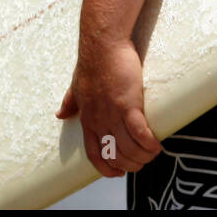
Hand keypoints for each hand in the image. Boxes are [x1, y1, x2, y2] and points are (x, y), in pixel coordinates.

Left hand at [56, 39, 161, 177]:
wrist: (103, 44)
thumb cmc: (92, 63)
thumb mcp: (76, 86)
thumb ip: (70, 102)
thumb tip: (60, 114)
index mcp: (87, 119)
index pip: (94, 154)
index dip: (107, 168)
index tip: (118, 173)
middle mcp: (99, 121)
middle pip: (116, 156)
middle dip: (131, 164)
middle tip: (143, 161)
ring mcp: (113, 114)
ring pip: (130, 148)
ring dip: (144, 156)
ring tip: (153, 152)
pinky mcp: (128, 104)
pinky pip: (140, 133)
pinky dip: (149, 143)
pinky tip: (156, 145)